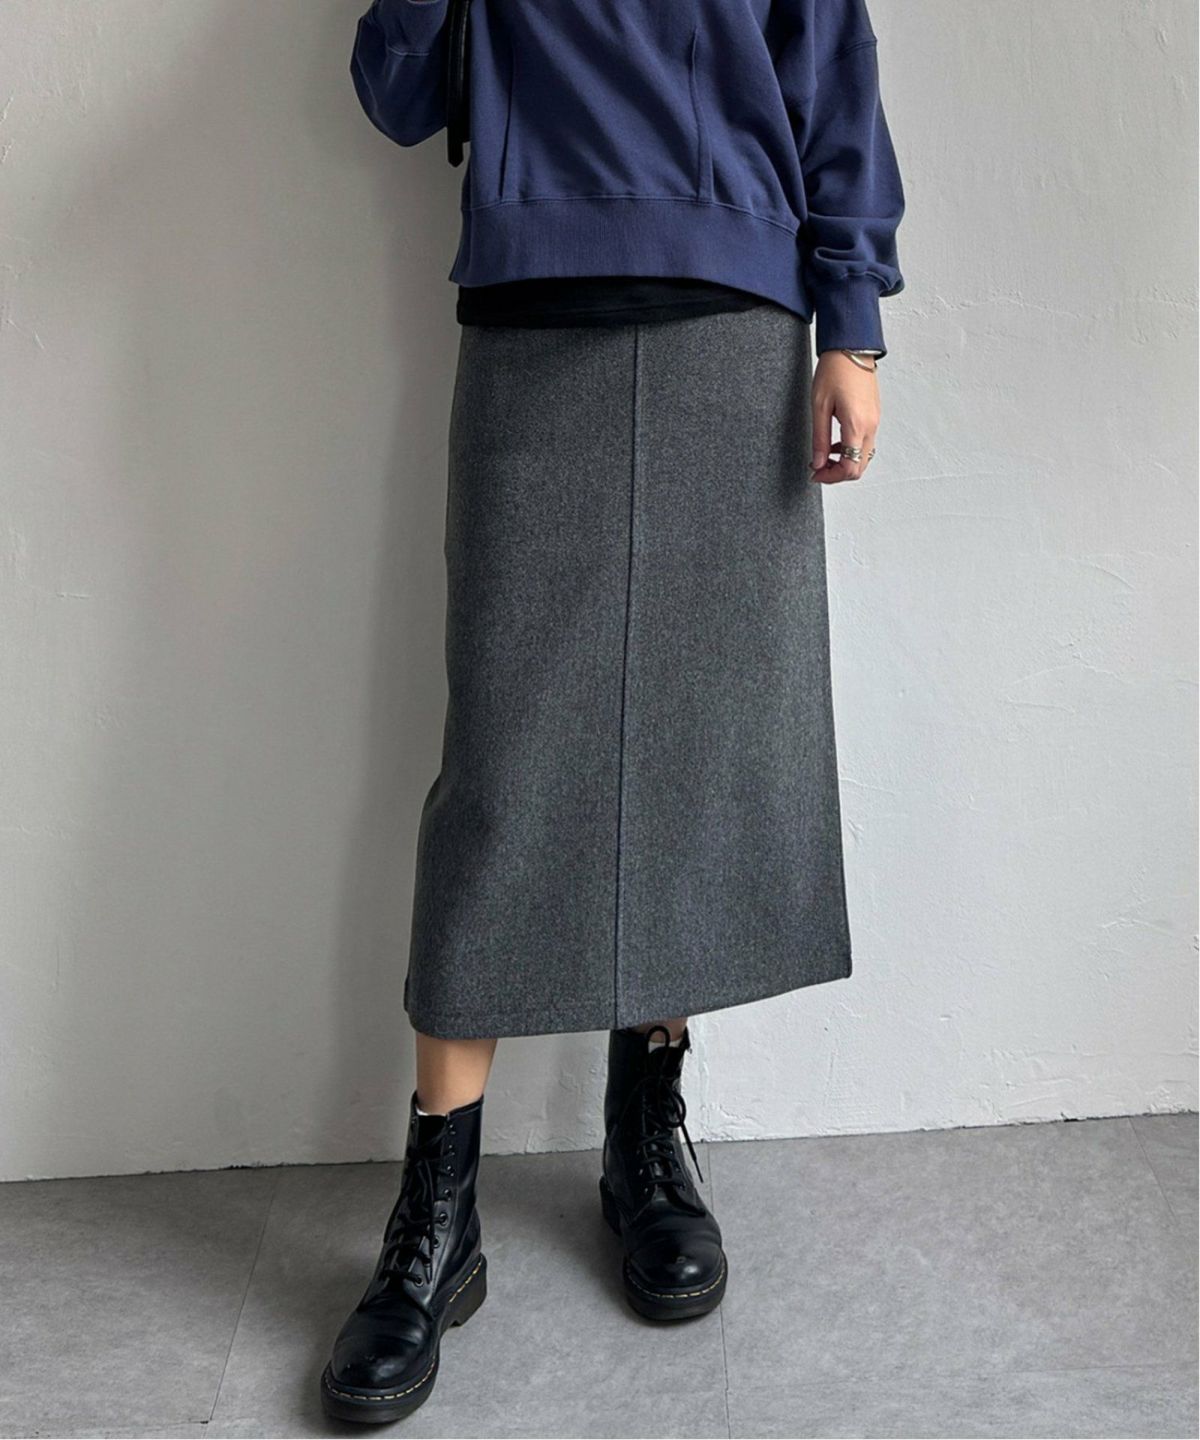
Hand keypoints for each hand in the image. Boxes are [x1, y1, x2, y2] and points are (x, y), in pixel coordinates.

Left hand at [809, 351, 878, 483]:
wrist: (852, 347)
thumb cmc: (835, 370)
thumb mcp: (819, 407)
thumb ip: (820, 439)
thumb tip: (819, 463)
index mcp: (857, 425)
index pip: (850, 468)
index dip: (831, 477)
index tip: (815, 473)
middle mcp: (871, 426)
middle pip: (859, 467)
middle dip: (838, 473)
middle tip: (818, 468)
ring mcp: (875, 421)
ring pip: (863, 457)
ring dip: (845, 462)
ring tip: (824, 454)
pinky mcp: (874, 416)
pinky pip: (865, 443)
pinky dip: (851, 450)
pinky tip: (836, 442)